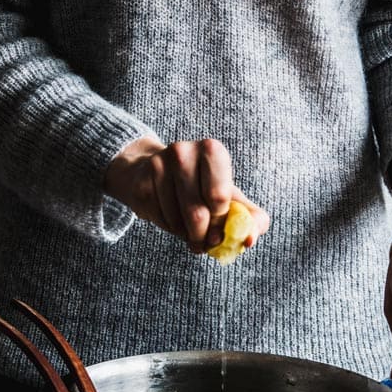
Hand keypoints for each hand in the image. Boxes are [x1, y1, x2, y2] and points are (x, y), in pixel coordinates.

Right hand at [103, 136, 269, 252]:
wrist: (155, 172)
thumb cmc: (202, 186)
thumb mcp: (231, 197)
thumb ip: (251, 218)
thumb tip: (249, 240)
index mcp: (212, 150)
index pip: (219, 198)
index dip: (221, 222)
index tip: (220, 227)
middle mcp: (183, 152)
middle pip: (197, 215)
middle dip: (204, 236)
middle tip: (206, 241)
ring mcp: (157, 166)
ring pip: (177, 222)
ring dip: (187, 235)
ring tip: (189, 227)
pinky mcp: (140, 184)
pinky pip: (159, 222)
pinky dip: (170, 230)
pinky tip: (172, 218)